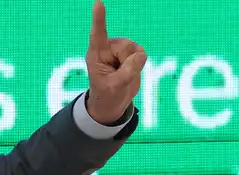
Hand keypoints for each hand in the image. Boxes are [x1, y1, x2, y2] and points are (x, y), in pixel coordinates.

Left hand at [85, 0, 146, 124]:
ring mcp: (120, 48)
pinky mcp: (131, 52)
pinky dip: (139, 65)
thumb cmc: (107, 94)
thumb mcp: (115, 87)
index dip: (99, 18)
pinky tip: (130, 70)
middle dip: (128, 63)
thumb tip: (141, 55)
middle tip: (118, 77)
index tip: (98, 2)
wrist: (112, 102)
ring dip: (133, 65)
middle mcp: (108, 47)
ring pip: (136, 49)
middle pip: (126, 47)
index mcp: (96, 54)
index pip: (97, 34)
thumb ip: (127, 72)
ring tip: (122, 74)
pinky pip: (142, 54)